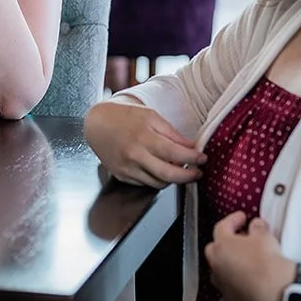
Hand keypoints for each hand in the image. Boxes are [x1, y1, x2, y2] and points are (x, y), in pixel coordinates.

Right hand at [83, 100, 204, 186]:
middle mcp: (135, 155)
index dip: (193, 158)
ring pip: (158, 183)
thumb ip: (172, 133)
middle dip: (188, 177)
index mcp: (144, 137)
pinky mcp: (122, 176)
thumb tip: (192, 146)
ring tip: (178, 169)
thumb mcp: (151, 117)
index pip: (175, 153)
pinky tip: (159, 168)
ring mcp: (127, 168)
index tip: (203, 159)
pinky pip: (145, 183)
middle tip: (198, 173)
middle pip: (169, 175)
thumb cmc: (124, 117)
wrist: (97, 124)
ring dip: (172, 179)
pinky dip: (156, 178)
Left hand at [204, 211, 292, 300]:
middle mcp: (217, 264)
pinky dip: (230, 291)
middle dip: (225, 243)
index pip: (222, 227)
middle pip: (214, 249)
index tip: (242, 218)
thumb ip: (257, 227)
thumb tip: (256, 226)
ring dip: (226, 266)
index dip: (233, 220)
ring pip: (217, 272)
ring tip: (241, 263)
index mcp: (222, 245)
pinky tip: (237, 290)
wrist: (274, 290)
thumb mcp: (264, 235)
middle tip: (241, 240)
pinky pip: (226, 296)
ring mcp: (222, 284)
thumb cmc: (267, 260)